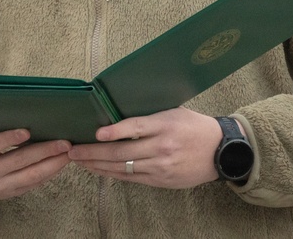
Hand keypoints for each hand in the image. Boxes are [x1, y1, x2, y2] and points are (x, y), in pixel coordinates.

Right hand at [0, 129, 70, 199]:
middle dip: (44, 151)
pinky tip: (60, 163)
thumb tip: (26, 115)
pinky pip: (32, 184)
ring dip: (52, 164)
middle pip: (18, 161)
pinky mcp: (8, 194)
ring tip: (68, 153)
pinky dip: (48, 173)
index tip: (27, 130)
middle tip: (64, 142)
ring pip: (30, 176)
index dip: (9, 138)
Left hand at [67, 107, 222, 188]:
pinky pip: (131, 178)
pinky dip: (112, 174)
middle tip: (73, 151)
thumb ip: (149, 116)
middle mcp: (161, 147)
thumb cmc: (194, 126)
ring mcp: (160, 166)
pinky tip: (98, 170)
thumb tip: (118, 114)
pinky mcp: (160, 180)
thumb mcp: (173, 112)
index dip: (115, 131)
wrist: (220, 151)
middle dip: (93, 152)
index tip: (96, 133)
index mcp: (165, 125)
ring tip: (79, 161)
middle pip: (121, 152)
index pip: (136, 127)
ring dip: (97, 165)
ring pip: (122, 168)